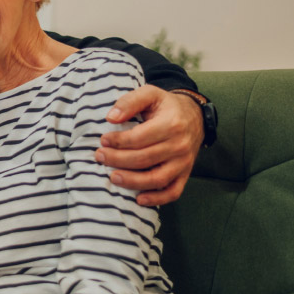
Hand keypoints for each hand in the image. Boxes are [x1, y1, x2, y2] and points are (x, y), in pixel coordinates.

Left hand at [96, 85, 204, 205]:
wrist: (194, 116)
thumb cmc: (166, 105)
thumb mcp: (150, 93)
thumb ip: (130, 102)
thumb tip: (111, 117)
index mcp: (171, 124)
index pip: (139, 138)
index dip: (118, 141)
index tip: (103, 140)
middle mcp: (179, 145)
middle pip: (144, 159)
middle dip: (117, 160)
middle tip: (99, 156)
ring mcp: (184, 162)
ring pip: (157, 178)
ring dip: (132, 181)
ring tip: (112, 177)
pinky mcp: (185, 174)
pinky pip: (173, 191)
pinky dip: (157, 199)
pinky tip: (139, 199)